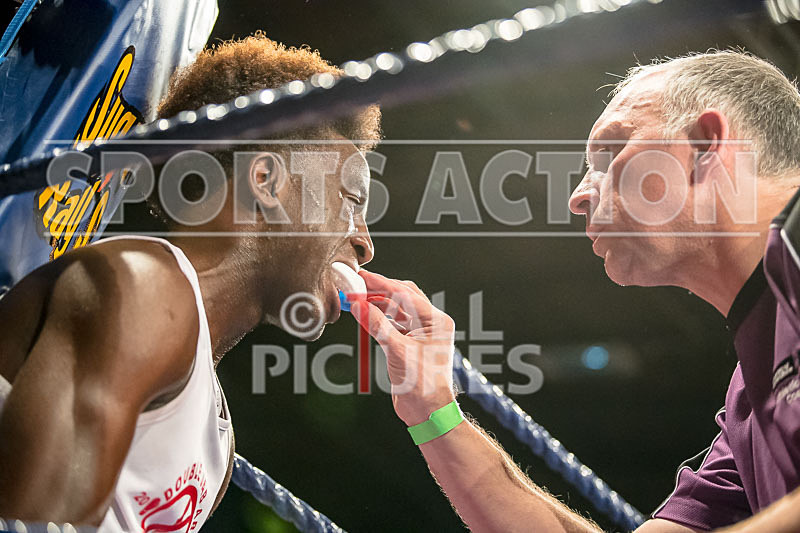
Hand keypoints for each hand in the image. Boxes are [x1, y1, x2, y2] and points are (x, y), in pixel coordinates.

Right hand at [349, 270, 455, 425]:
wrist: (427, 412)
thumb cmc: (422, 385)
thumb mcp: (397, 350)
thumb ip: (377, 325)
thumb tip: (359, 304)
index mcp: (436, 320)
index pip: (405, 294)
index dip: (381, 284)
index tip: (361, 277)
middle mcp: (431, 323)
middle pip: (403, 296)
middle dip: (379, 289)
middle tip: (357, 284)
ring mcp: (422, 333)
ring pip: (398, 309)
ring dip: (378, 302)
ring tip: (357, 298)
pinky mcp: (411, 343)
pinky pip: (394, 322)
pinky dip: (379, 317)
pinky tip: (365, 314)